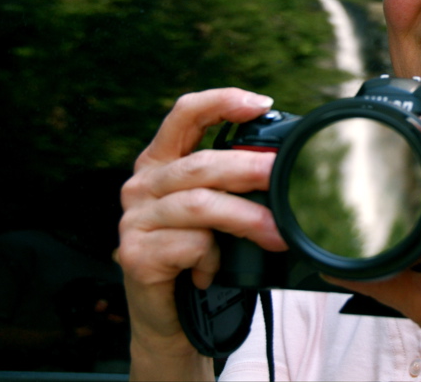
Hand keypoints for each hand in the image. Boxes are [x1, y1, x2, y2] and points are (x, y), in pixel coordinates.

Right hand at [116, 88, 286, 379]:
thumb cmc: (200, 255)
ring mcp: (134, 220)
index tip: (261, 104)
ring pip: (200, 205)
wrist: (172, 319)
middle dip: (248, 167)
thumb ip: (233, 181)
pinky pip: (189, 244)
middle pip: (200, 164)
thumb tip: (285, 164)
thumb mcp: (216, 209)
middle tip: (283, 175)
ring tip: (277, 233)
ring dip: (246, 218)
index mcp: (162, 161)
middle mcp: (143, 184)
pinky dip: (212, 257)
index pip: (185, 114)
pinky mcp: (136, 254)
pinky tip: (214, 271)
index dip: (221, 101)